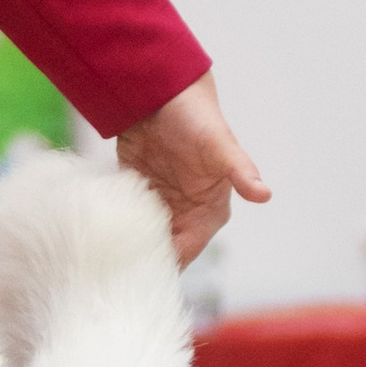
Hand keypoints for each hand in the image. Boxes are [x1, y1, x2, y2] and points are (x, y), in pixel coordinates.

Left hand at [116, 74, 269, 265]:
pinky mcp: (138, 193)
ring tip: (105, 261)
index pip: (187, 250)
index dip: (168, 263)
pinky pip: (127, 219)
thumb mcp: (219, 145)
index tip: (143, 274)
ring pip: (145, 238)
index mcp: (209, 210)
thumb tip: (265, 194)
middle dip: (144, 261)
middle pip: (164, 250)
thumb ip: (240, 171)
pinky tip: (100, 236)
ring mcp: (161, 204)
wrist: (163, 92)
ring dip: (129, 247)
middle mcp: (186, 212)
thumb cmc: (198, 117)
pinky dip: (117, 227)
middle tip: (117, 272)